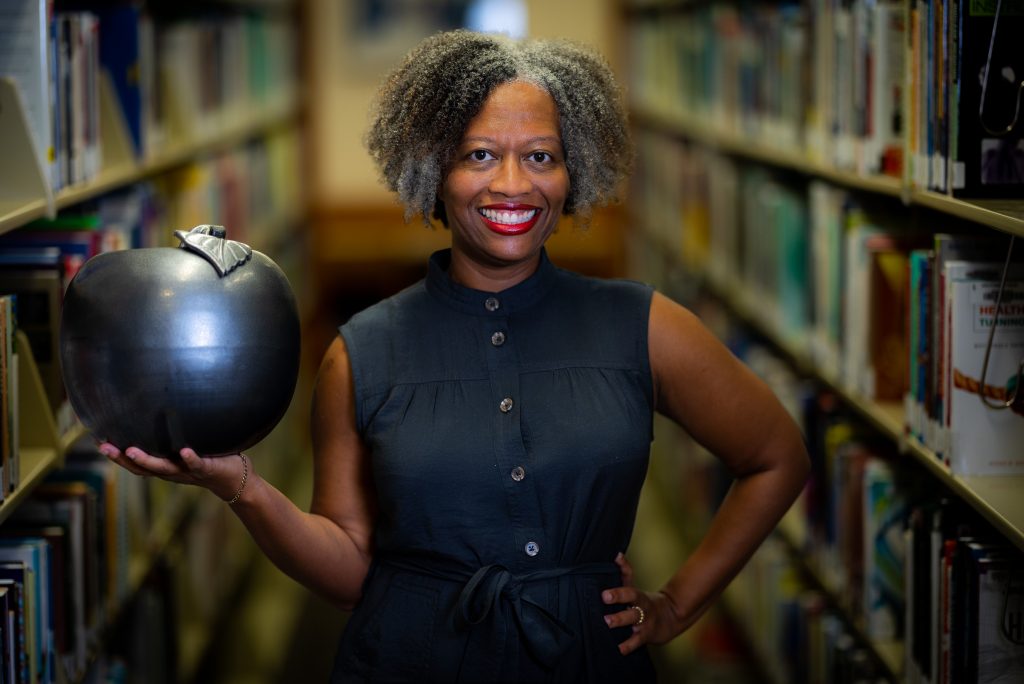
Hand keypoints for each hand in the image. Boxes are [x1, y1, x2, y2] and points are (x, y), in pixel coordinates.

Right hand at [98, 442, 248, 502]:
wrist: (236, 479)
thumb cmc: (209, 458)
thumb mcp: (186, 447)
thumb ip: (174, 435)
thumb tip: (159, 406)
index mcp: (165, 467)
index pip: (136, 463)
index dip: (116, 455)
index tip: (98, 442)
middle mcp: (172, 471)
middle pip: (142, 468)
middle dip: (122, 459)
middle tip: (103, 447)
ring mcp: (188, 471)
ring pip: (164, 468)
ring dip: (147, 460)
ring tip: (131, 450)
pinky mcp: (207, 469)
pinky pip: (197, 464)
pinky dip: (190, 458)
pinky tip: (184, 450)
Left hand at [602, 552, 683, 655]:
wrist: (669, 617)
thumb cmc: (644, 601)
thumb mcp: (635, 587)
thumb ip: (625, 572)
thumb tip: (616, 554)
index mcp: (638, 597)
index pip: (629, 592)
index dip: (618, 593)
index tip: (604, 595)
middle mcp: (642, 610)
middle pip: (632, 610)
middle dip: (619, 610)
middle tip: (605, 612)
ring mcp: (644, 624)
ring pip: (634, 624)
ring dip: (622, 624)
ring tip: (608, 624)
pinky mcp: (645, 637)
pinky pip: (637, 643)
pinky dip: (628, 646)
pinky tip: (619, 650)